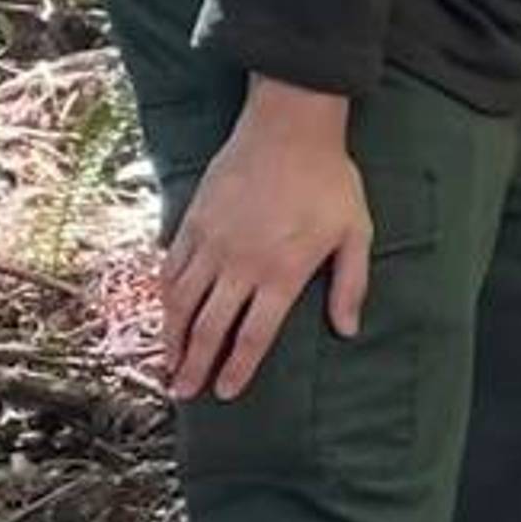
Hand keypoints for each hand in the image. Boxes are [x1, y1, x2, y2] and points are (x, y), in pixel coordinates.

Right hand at [162, 79, 373, 399]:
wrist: (289, 128)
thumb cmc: (330, 181)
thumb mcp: (356, 233)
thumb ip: (351, 284)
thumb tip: (347, 330)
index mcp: (282, 273)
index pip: (253, 335)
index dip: (237, 369)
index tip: (226, 393)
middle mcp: (241, 264)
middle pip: (210, 328)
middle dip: (195, 365)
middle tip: (184, 393)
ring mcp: (211, 243)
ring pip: (182, 302)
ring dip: (172, 337)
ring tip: (168, 364)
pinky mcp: (193, 222)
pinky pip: (171, 268)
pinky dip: (164, 296)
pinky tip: (163, 312)